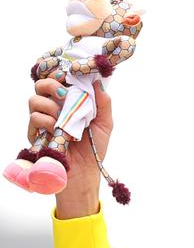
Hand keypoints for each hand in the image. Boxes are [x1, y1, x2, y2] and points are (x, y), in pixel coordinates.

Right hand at [28, 76, 112, 216]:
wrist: (85, 174)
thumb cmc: (94, 149)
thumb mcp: (105, 124)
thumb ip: (103, 103)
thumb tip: (98, 81)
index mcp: (69, 102)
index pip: (58, 80)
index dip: (59, 73)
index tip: (68, 73)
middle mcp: (53, 108)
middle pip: (41, 85)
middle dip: (51, 84)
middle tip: (64, 93)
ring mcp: (43, 120)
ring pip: (34, 100)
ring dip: (49, 105)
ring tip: (62, 117)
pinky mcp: (36, 134)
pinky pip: (34, 118)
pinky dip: (45, 120)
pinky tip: (56, 129)